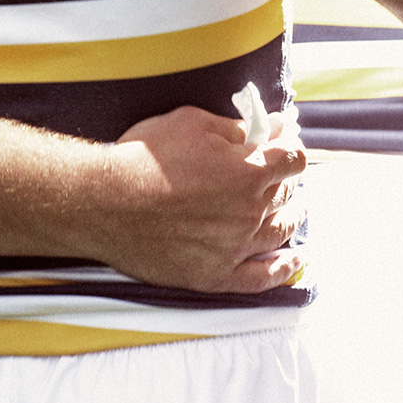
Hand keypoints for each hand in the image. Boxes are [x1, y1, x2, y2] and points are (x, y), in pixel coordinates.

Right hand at [95, 104, 308, 294]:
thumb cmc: (144, 160)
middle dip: (287, 177)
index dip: (291, 144)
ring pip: (280, 231)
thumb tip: (264, 129)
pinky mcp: (214, 276)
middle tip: (281, 171)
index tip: (285, 139)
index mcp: (250, 171)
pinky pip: (260, 278)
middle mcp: (249, 212)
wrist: (104, 204)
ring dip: (294, 216)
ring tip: (298, 209)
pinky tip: (293, 262)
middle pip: (286, 193)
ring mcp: (234, 247)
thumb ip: (235, 128)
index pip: (292, 157)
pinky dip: (281, 270)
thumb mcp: (192, 123)